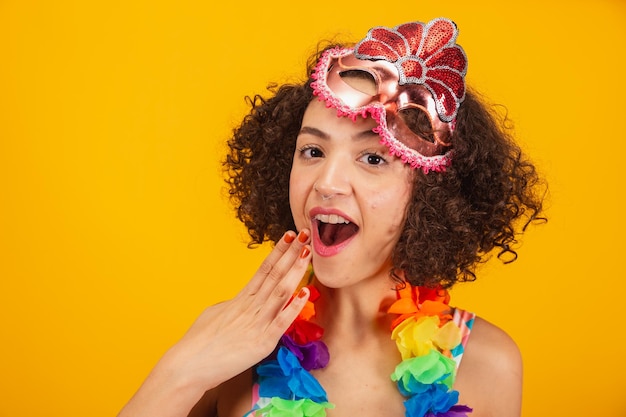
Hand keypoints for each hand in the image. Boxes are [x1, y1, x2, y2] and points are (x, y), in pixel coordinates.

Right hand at [118, 229, 312, 416]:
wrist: (188, 365)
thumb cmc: (199, 342)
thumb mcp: (216, 313)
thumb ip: (233, 305)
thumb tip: (242, 301)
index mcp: (241, 299)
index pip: (264, 269)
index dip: (278, 251)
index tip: (290, 235)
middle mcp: (251, 306)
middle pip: (275, 274)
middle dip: (292, 253)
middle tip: (306, 234)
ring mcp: (257, 323)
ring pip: (281, 291)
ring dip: (296, 271)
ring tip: (308, 253)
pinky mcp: (262, 343)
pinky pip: (282, 322)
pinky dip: (294, 307)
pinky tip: (305, 293)